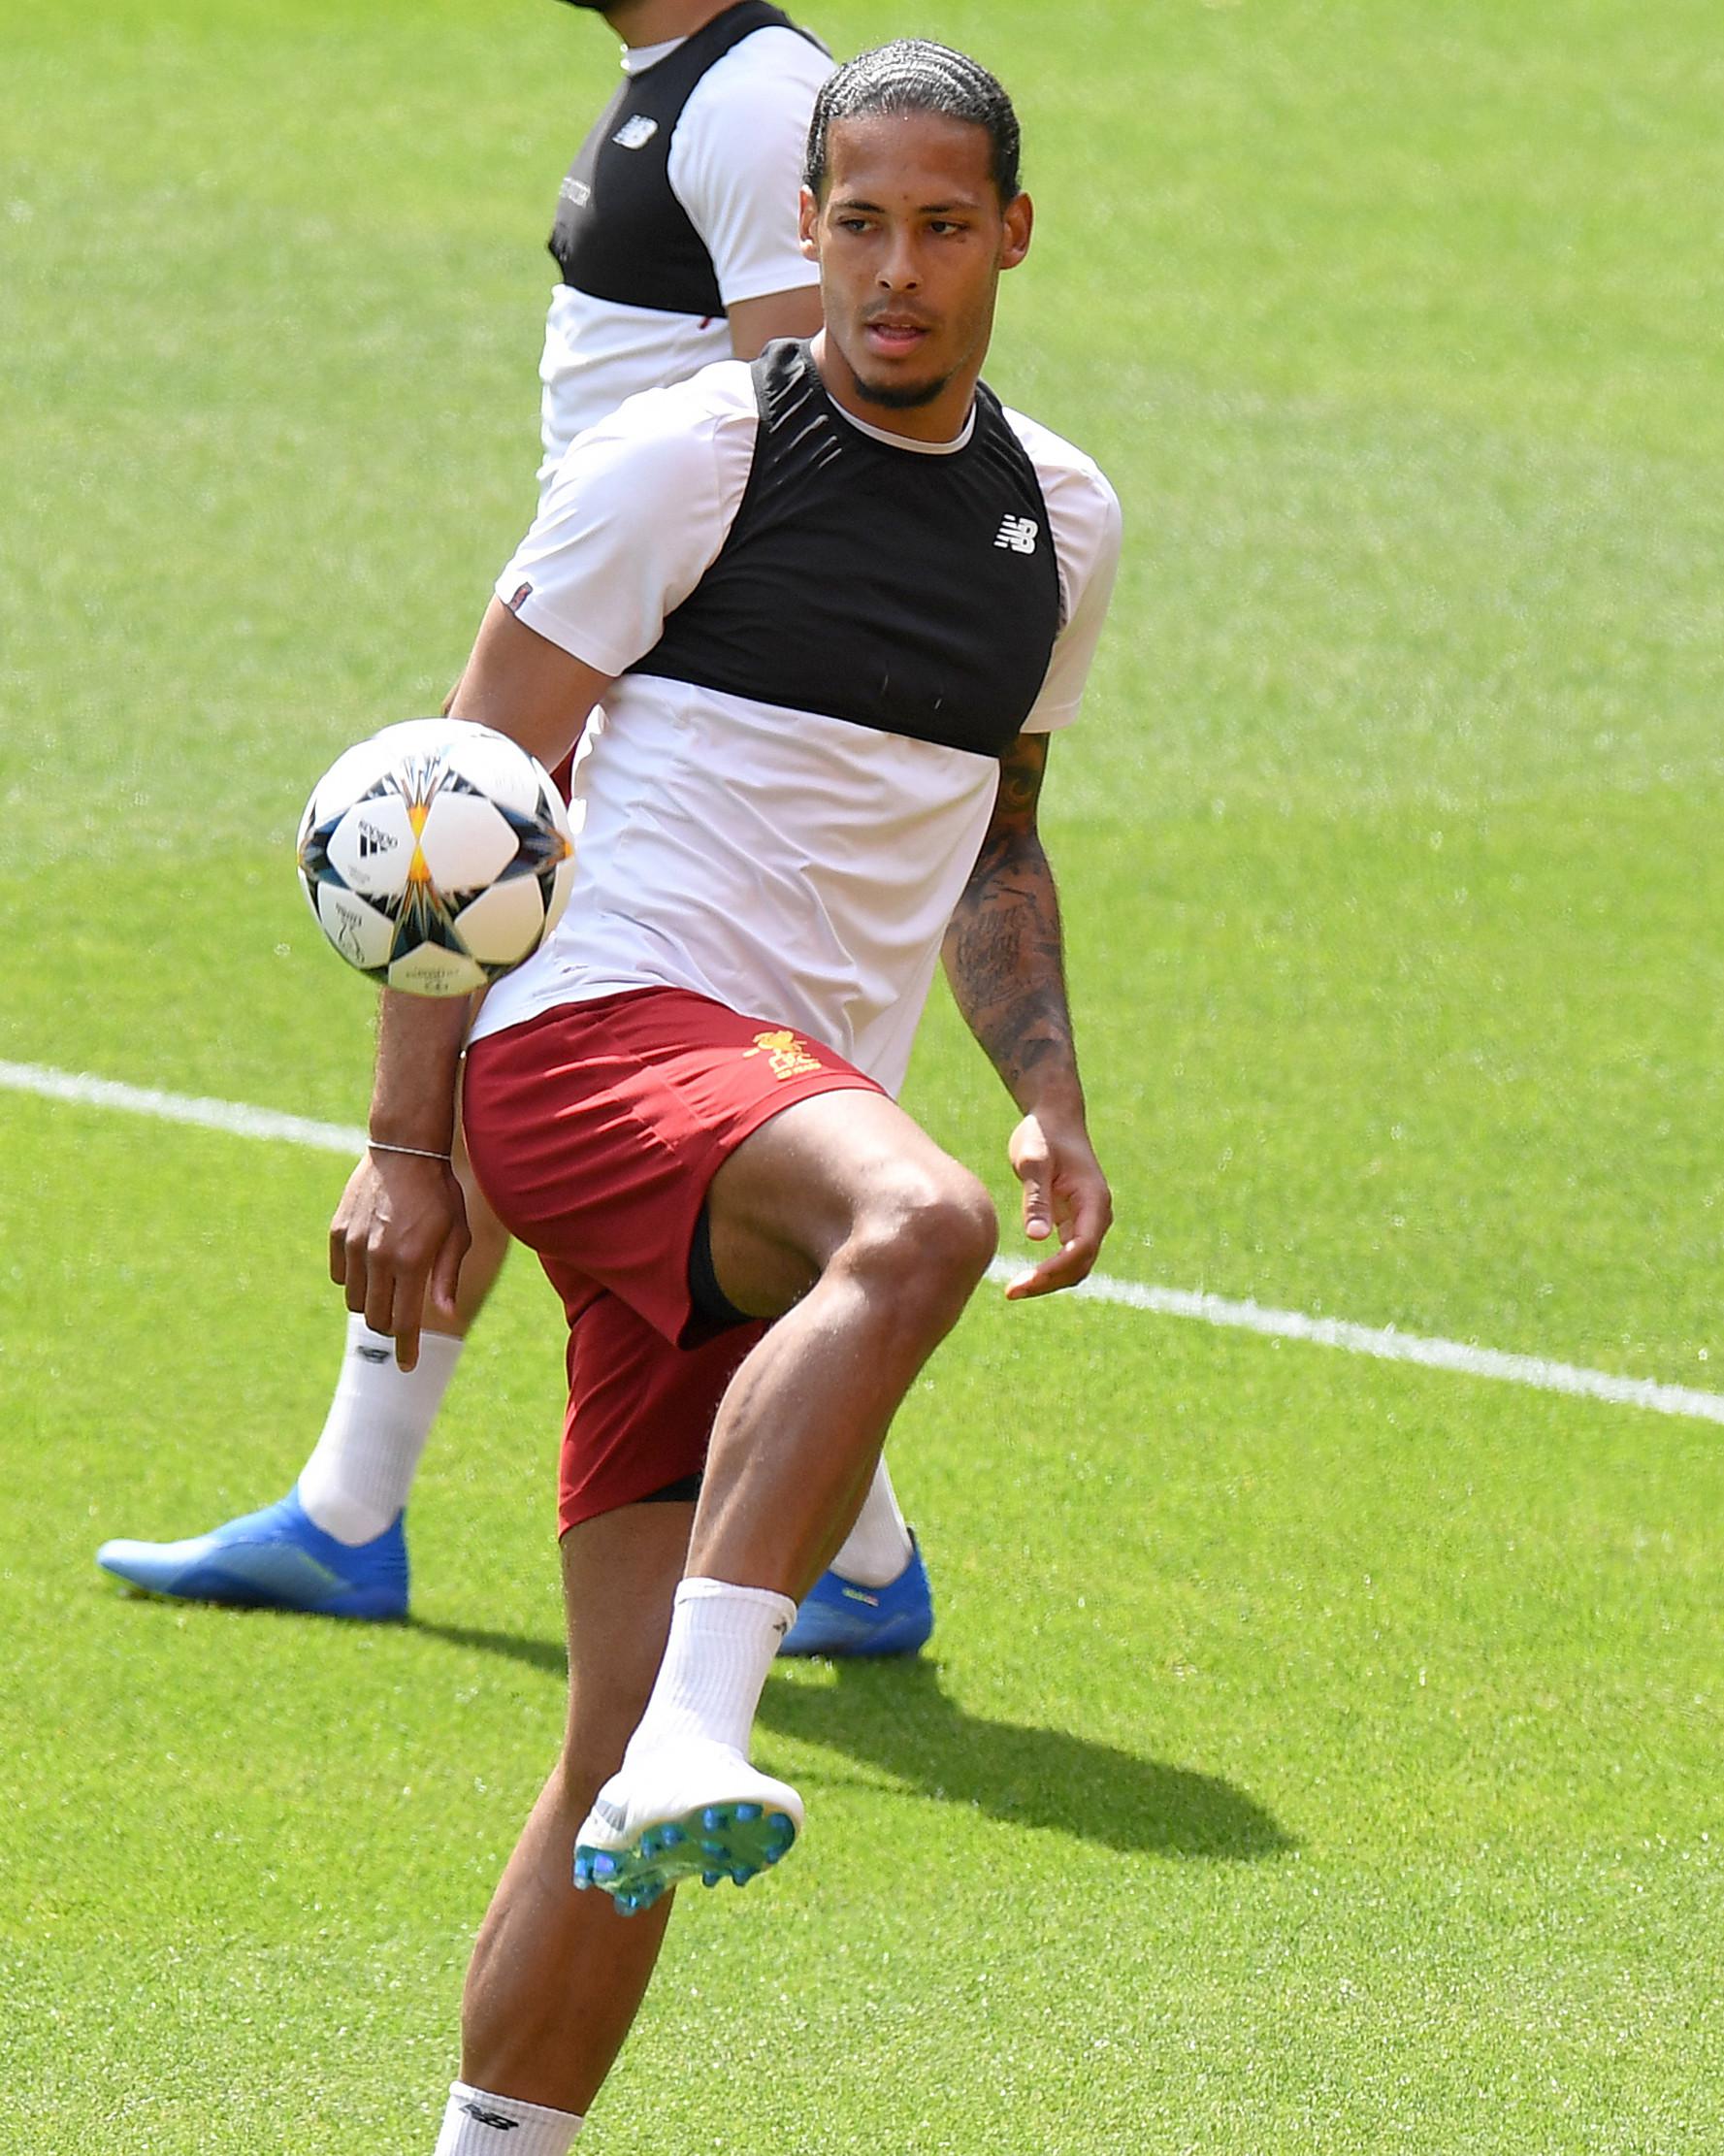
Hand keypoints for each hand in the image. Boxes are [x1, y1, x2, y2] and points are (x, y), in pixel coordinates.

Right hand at [328, 1150, 469, 1370]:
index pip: (405, 1322)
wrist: (405, 1150)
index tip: (407, 1367)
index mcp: (411, 1262)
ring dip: (372, 1304)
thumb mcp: (457, 1234)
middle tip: (403, 1319)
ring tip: (390, 1288)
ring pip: (356, 1301)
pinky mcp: (338, 1233)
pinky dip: (354, 1280)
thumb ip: (447, 1276)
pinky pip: (340, 1276)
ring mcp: (354, 1245)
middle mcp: (379, 1258)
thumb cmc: (440, 1193)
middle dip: (391, 1327)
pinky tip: (371, 1267)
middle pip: (377, 1318)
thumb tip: (446, 1315)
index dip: (406, 1349)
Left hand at [1003, 1109, 1111, 1299]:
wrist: (1055, 1120)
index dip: (1056, 1269)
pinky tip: (1024, 1279)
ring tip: (1014, 1290)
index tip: (1026, 1281)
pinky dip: (1050, 1272)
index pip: (1082, 1248)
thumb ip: (1036, 1198)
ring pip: (1076, 1266)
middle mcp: (1098, 1215)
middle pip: (1081, 1264)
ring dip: (1049, 1282)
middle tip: (1011, 1291)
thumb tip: (1036, 1238)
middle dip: (1049, 1283)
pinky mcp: (1075, 1223)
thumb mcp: (1033, 1162)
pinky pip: (1068, 1258)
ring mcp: (1089, 1221)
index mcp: (1094, 1201)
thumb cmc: (1042, 1136)